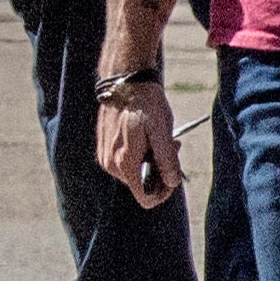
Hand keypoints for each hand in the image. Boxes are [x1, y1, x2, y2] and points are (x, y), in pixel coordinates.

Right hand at [96, 74, 180, 208]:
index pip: (145, 198)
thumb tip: (172, 182)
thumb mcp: (162, 130)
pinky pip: (126, 162)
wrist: (126, 82)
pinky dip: (141, 154)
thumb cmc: (145, 104)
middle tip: (173, 147)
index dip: (164, 192)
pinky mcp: (105, 148)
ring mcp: (106, 157)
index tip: (174, 174)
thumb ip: (167, 159)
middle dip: (159, 171)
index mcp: (124, 163)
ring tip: (161, 139)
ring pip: (135, 173)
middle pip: (141, 186)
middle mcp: (111, 165)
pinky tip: (148, 137)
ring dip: (151, 161)